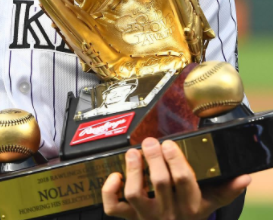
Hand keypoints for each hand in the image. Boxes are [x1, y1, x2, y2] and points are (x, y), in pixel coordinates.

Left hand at [102, 137, 250, 219]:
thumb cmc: (190, 211)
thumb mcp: (209, 203)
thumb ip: (226, 189)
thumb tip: (245, 177)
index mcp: (190, 206)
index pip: (184, 181)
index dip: (175, 159)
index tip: (169, 143)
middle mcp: (168, 213)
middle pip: (160, 182)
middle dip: (154, 157)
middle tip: (150, 141)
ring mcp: (146, 216)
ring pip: (135, 194)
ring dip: (133, 170)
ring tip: (133, 153)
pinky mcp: (129, 217)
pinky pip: (114, 208)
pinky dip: (110, 191)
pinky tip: (115, 175)